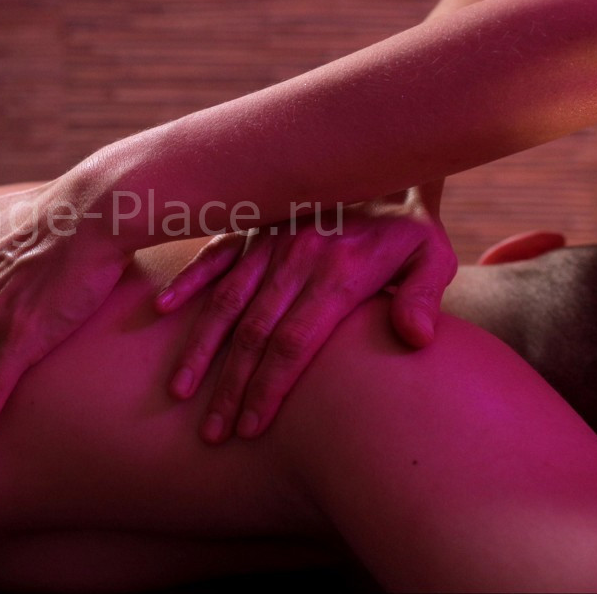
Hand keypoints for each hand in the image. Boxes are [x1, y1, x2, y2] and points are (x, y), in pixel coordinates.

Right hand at [156, 194, 456, 443]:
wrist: (384, 163)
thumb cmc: (407, 227)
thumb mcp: (433, 255)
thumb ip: (423, 296)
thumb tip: (416, 338)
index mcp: (338, 272)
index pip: (294, 343)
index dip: (269, 388)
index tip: (251, 428)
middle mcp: (296, 257)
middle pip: (253, 334)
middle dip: (229, 387)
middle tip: (212, 433)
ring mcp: (268, 240)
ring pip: (225, 300)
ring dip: (200, 348)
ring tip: (180, 390)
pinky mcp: (251, 225)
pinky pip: (213, 253)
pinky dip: (188, 279)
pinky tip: (163, 309)